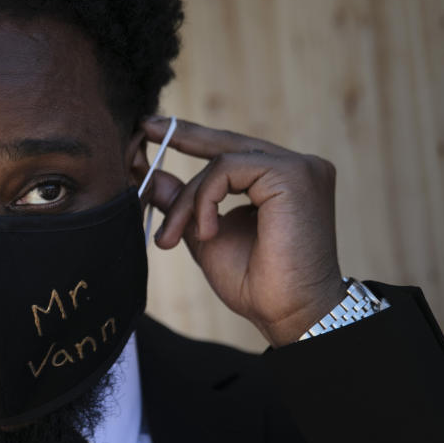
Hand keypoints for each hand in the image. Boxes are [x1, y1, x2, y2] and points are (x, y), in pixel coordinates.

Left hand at [140, 117, 347, 346]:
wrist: (288, 313)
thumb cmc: (256, 283)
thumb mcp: (206, 234)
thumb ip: (185, 203)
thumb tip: (152, 176)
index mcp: (282, 181)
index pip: (233, 150)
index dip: (194, 138)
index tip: (153, 129)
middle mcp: (297, 167)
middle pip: (228, 143)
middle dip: (182, 138)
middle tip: (144, 129)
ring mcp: (299, 167)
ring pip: (221, 161)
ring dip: (189, 200)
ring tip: (174, 236)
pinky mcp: (293, 174)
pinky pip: (227, 169)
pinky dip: (205, 200)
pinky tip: (207, 233)